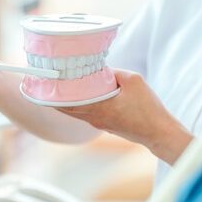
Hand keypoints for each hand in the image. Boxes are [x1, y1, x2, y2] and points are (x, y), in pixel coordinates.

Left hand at [57, 69, 192, 163]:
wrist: (158, 132)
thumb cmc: (148, 108)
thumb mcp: (133, 80)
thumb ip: (114, 72)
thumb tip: (101, 69)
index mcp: (97, 107)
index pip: (66, 103)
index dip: (52, 95)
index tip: (42, 86)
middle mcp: (94, 117)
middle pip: (66, 108)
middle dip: (54, 98)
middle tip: (45, 85)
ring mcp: (98, 123)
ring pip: (74, 112)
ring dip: (65, 102)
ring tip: (57, 89)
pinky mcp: (105, 124)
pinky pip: (84, 114)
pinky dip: (77, 106)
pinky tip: (78, 97)